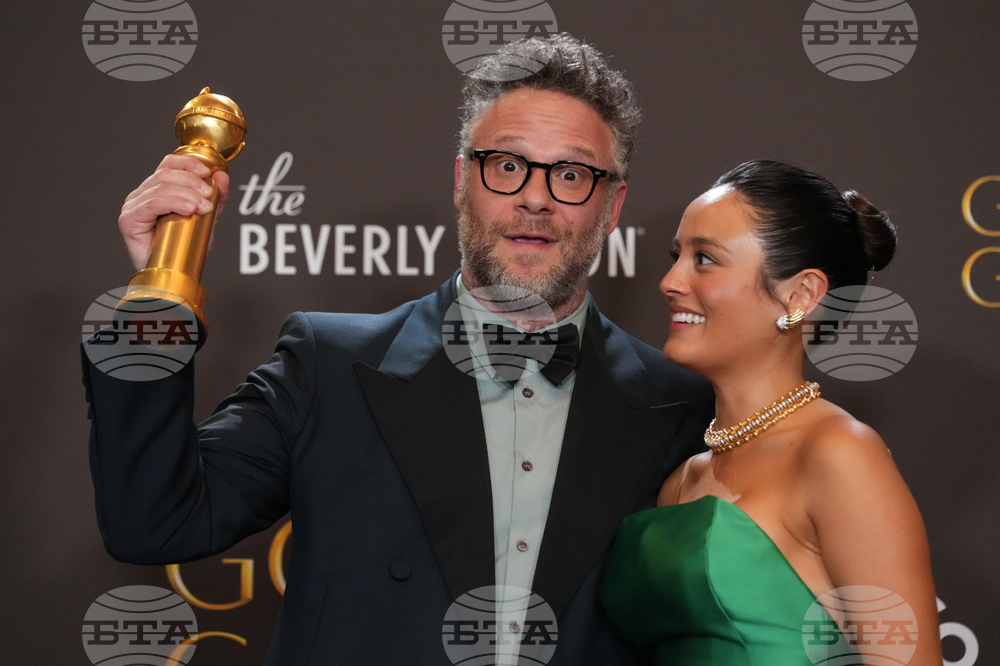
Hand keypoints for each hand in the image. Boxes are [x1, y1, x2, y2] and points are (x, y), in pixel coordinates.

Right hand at [118, 154, 230, 271]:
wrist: (171, 276)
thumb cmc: (184, 250)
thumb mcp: (206, 220)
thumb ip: (215, 199)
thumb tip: (222, 176)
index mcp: (157, 190)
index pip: (169, 164)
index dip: (188, 163)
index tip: (208, 173)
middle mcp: (142, 194)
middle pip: (165, 174)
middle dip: (192, 181)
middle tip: (210, 196)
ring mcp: (133, 206)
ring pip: (160, 188)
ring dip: (187, 194)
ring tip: (204, 207)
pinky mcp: (129, 220)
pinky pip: (151, 204)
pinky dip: (172, 203)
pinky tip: (188, 209)